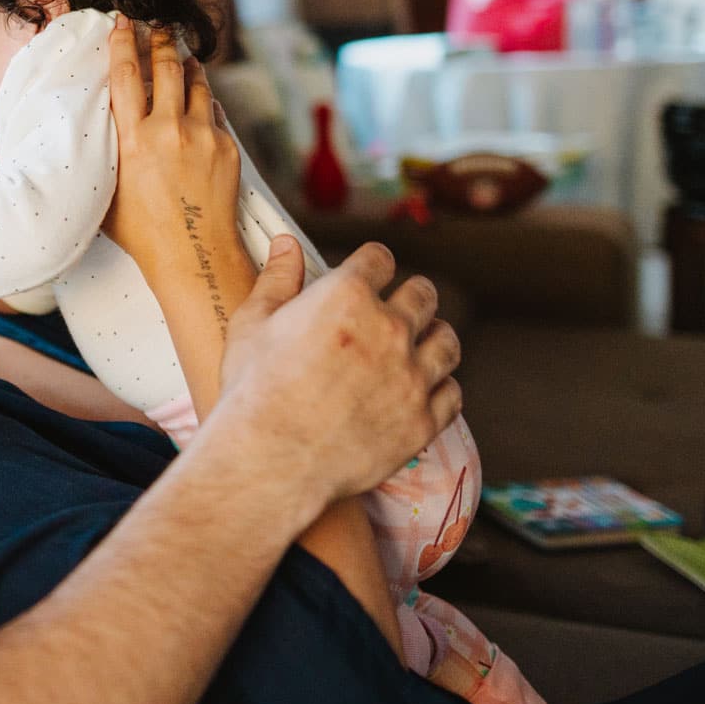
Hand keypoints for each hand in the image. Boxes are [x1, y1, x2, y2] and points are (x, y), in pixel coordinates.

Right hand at [102, 16, 242, 271]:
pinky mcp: (226, 147)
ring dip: (188, 65)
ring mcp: (202, 136)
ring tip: (183, 56)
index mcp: (133, 138)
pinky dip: (204, 102)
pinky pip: (214, 112)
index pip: (125, 75)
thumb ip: (105, 153)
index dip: (123, 42)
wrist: (194, 254)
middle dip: (161, 39)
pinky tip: (199, 101)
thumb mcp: (107, 189)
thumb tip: (98, 130)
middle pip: (166, 66)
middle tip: (158, 25)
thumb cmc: (142, 232)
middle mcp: (169, 130)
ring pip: (197, 83)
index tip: (123, 21)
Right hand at [219, 239, 463, 503]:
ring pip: (446, 341)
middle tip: (398, 308)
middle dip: (410, 295)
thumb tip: (287, 244)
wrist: (270, 459)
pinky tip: (421, 389)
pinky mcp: (422, 420)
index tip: (368, 274)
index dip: (372, 264)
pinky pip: (452, 393)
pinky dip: (440, 388)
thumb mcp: (252, 323)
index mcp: (347, 295)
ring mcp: (411, 376)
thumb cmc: (254, 390)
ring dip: (433, 337)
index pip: (379, 259)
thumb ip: (277, 278)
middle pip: (423, 294)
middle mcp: (389, 329)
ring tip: (419, 345)